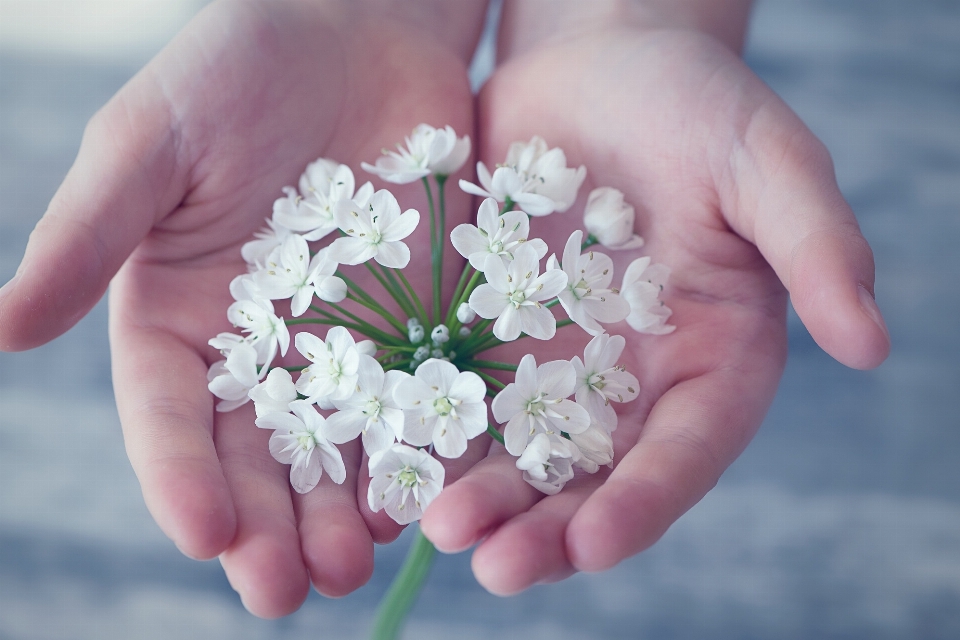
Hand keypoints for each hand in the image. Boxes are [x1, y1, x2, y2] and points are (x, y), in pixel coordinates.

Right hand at [0, 0, 486, 616]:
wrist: (361, 27)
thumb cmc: (239, 66)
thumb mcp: (153, 140)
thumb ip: (88, 234)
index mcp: (178, 317)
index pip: (169, 417)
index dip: (180, 479)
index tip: (206, 535)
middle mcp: (259, 347)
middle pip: (255, 456)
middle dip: (268, 526)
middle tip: (284, 592)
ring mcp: (343, 341)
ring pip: (339, 449)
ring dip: (342, 513)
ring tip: (353, 566)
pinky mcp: (417, 323)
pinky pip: (420, 401)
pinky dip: (422, 454)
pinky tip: (431, 498)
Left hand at [420, 0, 890, 593]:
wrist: (597, 66)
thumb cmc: (695, 105)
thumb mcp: (763, 160)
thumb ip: (815, 243)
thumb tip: (871, 341)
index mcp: (711, 358)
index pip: (685, 449)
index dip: (644, 501)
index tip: (595, 543)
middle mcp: (633, 380)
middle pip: (594, 477)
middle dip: (549, 529)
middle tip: (498, 567)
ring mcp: (555, 363)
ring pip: (520, 453)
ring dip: (484, 498)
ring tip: (439, 528)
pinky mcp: (491, 334)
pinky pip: (459, 396)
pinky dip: (433, 433)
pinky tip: (396, 463)